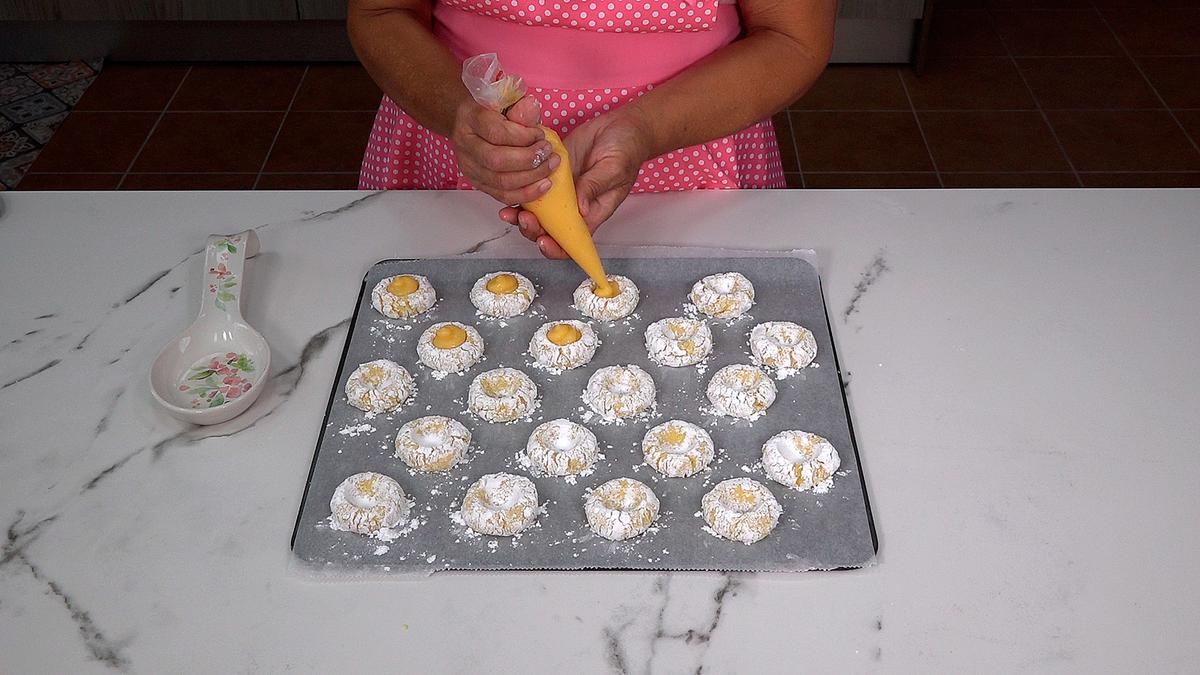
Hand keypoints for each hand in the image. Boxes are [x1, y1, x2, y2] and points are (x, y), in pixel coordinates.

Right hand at [450, 95, 560, 204]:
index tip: (540, 135)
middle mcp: (465, 145)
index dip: (523, 137)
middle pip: (497, 161)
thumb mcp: (505, 100)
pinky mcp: (477, 183)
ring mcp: (469, 167)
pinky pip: (502, 195)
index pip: (496, 133)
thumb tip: (532, 106)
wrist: (469, 122)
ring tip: (550, 167)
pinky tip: (543, 185)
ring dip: (532, 177)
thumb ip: (519, 107)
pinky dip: (526, 193)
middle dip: (529, 160)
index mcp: (470, 118)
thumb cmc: (491, 110)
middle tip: (548, 153)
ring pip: (501, 182)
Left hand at [500, 108, 652, 258]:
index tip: (544, 241)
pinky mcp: (550, 175)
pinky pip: (531, 187)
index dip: (557, 248)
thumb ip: (595, 186)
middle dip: (532, 231)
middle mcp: (573, 206)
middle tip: (523, 218)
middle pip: (548, 230)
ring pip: (536, 212)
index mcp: (592, 212)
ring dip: (520, 216)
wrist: (619, 126)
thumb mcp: (614, 168)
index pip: (573, 241)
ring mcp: (560, 192)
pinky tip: (508, 188)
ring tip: (508, 212)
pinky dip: (518, 191)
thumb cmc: (626, 150)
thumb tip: (579, 209)